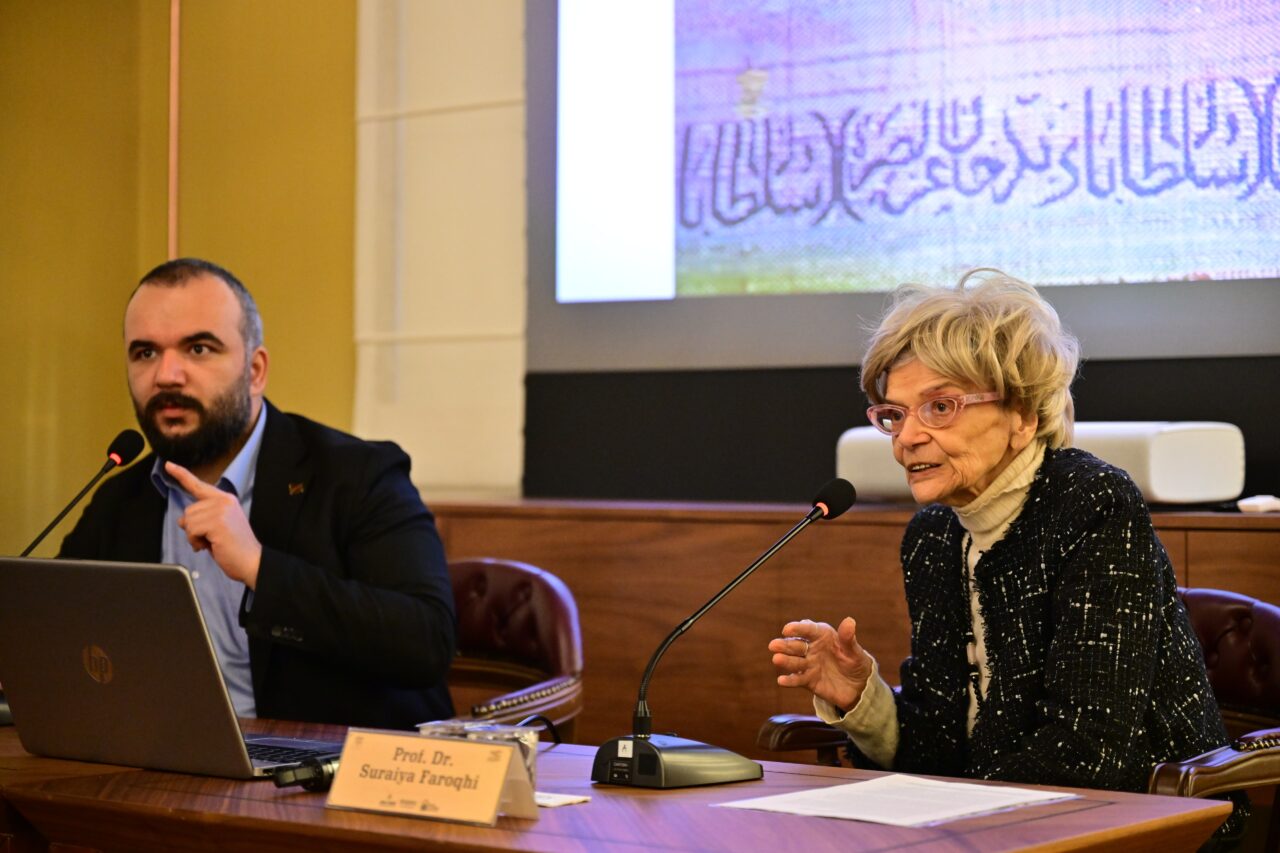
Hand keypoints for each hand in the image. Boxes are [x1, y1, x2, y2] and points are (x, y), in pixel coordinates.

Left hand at [165, 461, 261, 588]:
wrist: (251, 561)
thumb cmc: (234, 548)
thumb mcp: (217, 527)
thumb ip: (201, 518)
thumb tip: (182, 520)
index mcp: (226, 499)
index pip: (199, 485)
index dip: (182, 475)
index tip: (168, 465)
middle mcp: (224, 501)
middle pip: (189, 510)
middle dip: (193, 528)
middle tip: (210, 539)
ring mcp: (221, 510)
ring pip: (188, 520)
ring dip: (194, 536)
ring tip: (211, 543)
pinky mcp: (217, 522)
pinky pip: (191, 530)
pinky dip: (196, 541)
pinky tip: (209, 546)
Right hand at [768, 617, 873, 710]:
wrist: (858, 687)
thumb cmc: (856, 662)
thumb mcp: (855, 651)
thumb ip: (848, 638)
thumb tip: (849, 621)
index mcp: (822, 635)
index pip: (808, 630)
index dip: (797, 629)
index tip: (787, 629)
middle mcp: (812, 648)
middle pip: (796, 645)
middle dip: (785, 645)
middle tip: (773, 645)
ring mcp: (809, 664)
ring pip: (794, 661)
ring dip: (785, 660)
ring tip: (776, 659)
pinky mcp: (808, 680)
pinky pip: (797, 679)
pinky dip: (789, 680)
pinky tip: (781, 680)